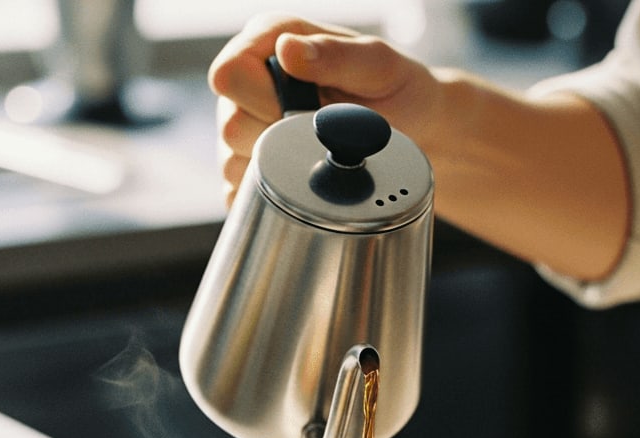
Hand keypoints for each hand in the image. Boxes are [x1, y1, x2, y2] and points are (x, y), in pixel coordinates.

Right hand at [207, 14, 443, 205]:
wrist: (411, 129)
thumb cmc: (395, 88)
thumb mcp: (377, 65)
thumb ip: (334, 54)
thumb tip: (287, 50)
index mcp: (269, 40)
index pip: (229, 75)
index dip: (263, 100)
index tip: (304, 109)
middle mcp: (249, 80)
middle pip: (230, 126)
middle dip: (279, 139)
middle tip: (320, 134)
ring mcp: (245, 124)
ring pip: (232, 163)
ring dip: (279, 168)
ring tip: (317, 151)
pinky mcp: (248, 164)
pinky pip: (240, 192)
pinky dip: (273, 194)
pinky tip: (304, 176)